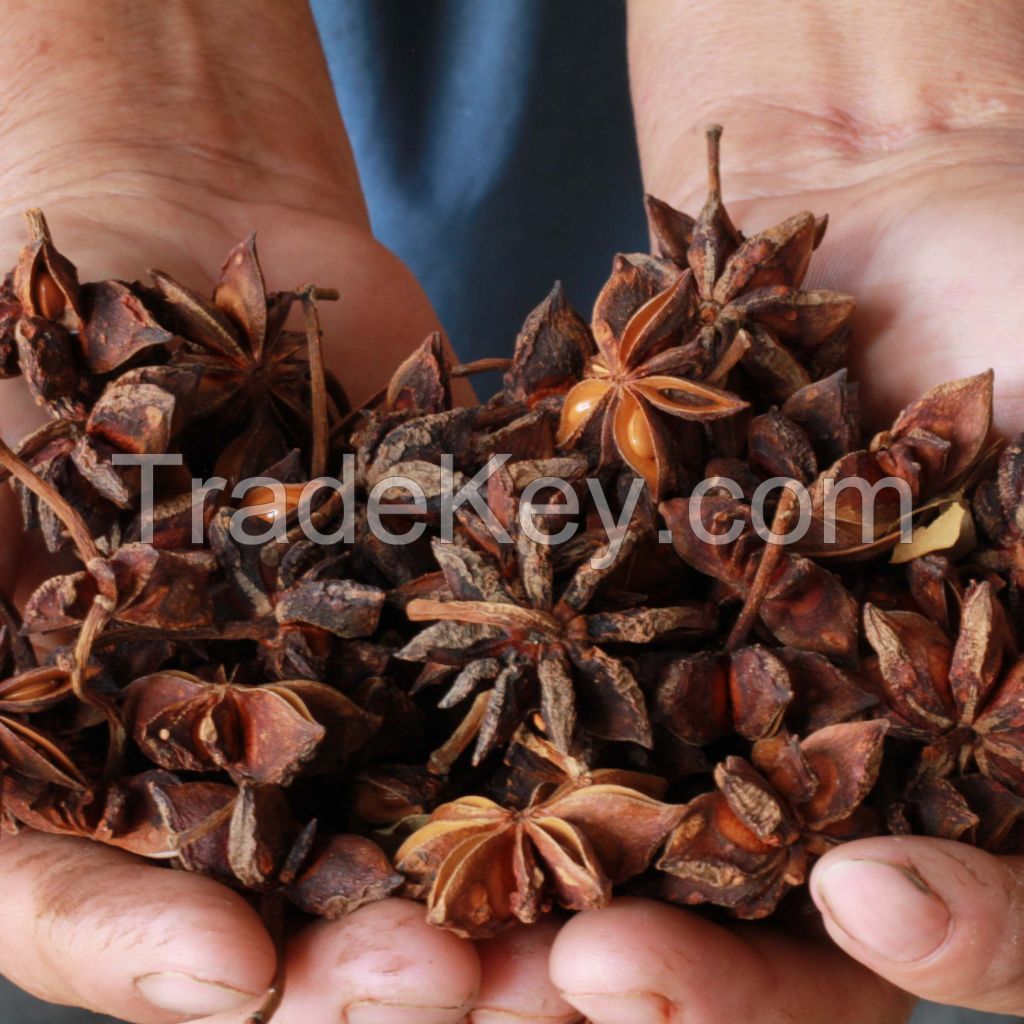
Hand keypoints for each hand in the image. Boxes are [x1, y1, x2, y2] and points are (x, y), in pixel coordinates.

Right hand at [0, 4, 575, 1022]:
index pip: (69, 901)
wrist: (184, 238)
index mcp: (64, 753)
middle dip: (350, 960)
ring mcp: (343, 693)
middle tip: (434, 985)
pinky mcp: (445, 623)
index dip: (129, 952)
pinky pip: (504, 694)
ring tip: (558, 938)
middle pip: (273, 907)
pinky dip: (566, 743)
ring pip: (412, 833)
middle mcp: (216, 753)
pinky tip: (637, 789)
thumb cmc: (32, 362)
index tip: (228, 973)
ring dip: (483, 893)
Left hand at [528, 4, 1023, 1021]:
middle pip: (783, 928)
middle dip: (706, 971)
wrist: (885, 211)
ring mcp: (722, 690)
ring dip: (566, 900)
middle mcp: (844, 750)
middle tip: (591, 981)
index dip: (956, 943)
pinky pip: (559, 702)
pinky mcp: (622, 620)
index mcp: (988, 756)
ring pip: (646, 846)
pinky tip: (432, 788)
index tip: (875, 902)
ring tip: (482, 931)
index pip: (988, 922)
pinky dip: (503, 747)